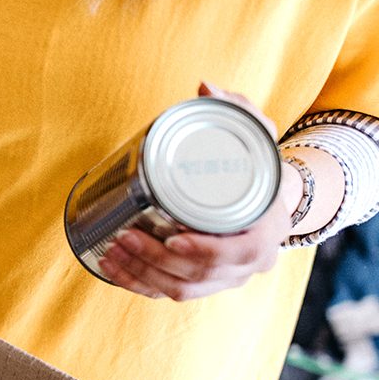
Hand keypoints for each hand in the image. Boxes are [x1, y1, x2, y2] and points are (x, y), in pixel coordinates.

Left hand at [97, 82, 301, 301]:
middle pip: (199, 274)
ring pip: (180, 288)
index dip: (204, 251)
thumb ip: (237, 109)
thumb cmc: (258, 168)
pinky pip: (167, 293)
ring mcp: (225, 279)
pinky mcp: (202, 285)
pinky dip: (138, 285)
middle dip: (155, 260)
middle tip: (124, 237)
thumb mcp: (256, 135)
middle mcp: (248, 263)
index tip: (172, 238)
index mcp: (266, 231)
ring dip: (141, 274)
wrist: (267, 201)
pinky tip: (113, 269)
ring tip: (111, 251)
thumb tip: (205, 86)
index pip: (239, 251)